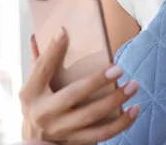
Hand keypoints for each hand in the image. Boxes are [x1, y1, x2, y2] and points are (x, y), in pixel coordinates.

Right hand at [19, 29, 139, 143]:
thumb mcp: (33, 87)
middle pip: (73, 95)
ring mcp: (61, 130)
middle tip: (119, 68)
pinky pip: (101, 134)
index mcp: (31, 94)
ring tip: (133, 86)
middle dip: (97, 81)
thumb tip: (51, 33)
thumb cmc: (37, 107)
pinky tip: (134, 109)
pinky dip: (121, 123)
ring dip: (115, 101)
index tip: (64, 32)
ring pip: (92, 116)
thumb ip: (41, 62)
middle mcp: (44, 113)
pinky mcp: (75, 142)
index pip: (41, 69)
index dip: (52, 51)